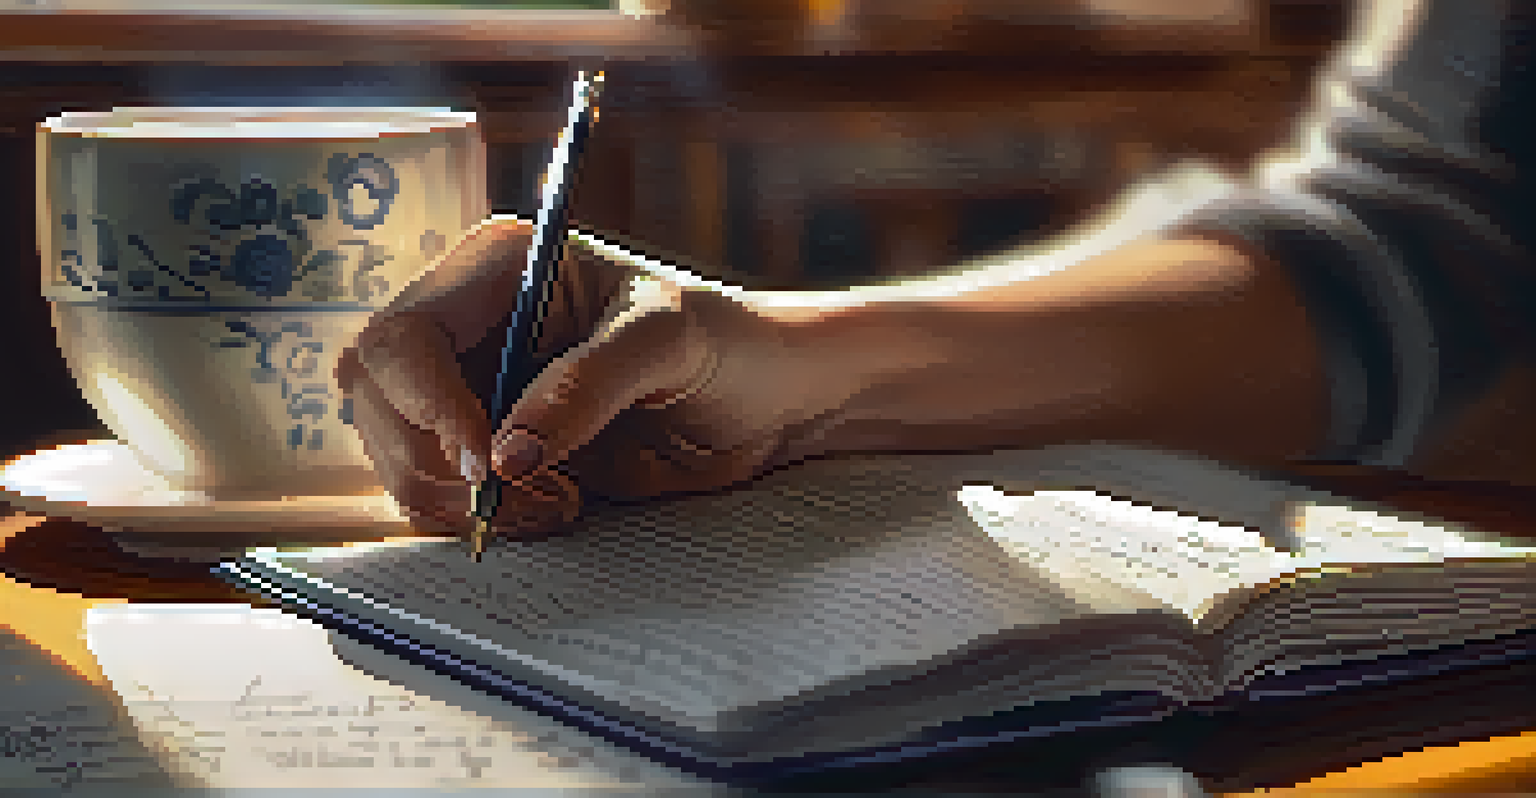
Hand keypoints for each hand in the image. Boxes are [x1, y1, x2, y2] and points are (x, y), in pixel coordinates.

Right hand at [336, 217, 838, 538]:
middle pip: (377, 401)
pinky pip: (438, 492)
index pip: (404, 335)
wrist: (767, 401)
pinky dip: (476, 519)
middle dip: (434, 462)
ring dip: (457, 500)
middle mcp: (469, 325)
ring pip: (397, 454)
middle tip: (516, 496)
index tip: (484, 461)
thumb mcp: (668, 343)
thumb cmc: (729, 343)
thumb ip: (587, 388)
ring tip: (556, 505)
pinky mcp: (491, 449)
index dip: (424, 403)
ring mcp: (472, 389)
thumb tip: (505, 457)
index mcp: (498, 268)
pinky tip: (551, 511)